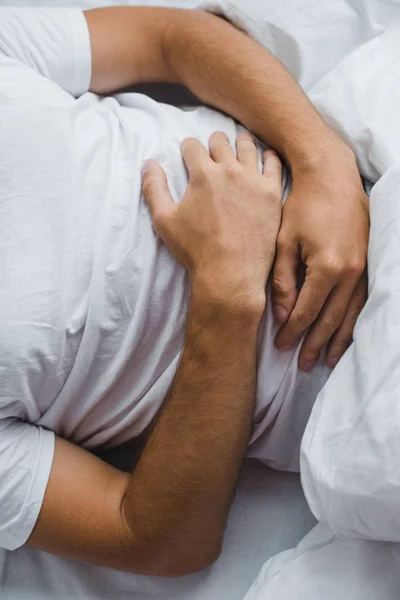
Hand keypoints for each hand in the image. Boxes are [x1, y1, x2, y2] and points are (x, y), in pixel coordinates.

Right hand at [141, 132, 282, 311]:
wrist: (230, 273)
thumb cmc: (195, 250)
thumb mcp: (164, 220)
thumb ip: (154, 188)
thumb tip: (148, 163)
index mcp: (202, 174)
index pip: (193, 146)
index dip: (188, 147)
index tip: (188, 151)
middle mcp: (229, 170)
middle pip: (220, 142)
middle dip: (213, 142)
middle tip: (213, 147)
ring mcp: (254, 180)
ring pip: (247, 147)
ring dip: (240, 143)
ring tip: (239, 145)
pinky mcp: (272, 194)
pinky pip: (273, 164)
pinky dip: (267, 157)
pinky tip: (264, 158)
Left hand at [272, 146, 368, 370]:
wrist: (332, 177)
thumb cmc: (302, 206)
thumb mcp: (283, 242)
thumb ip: (282, 281)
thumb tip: (280, 315)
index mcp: (326, 267)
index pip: (307, 311)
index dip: (293, 332)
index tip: (281, 347)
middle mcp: (351, 272)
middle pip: (331, 319)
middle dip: (314, 343)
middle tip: (303, 365)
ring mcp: (365, 268)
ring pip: (352, 314)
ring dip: (338, 340)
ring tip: (326, 360)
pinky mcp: (371, 262)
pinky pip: (364, 301)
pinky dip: (354, 321)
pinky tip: (347, 335)